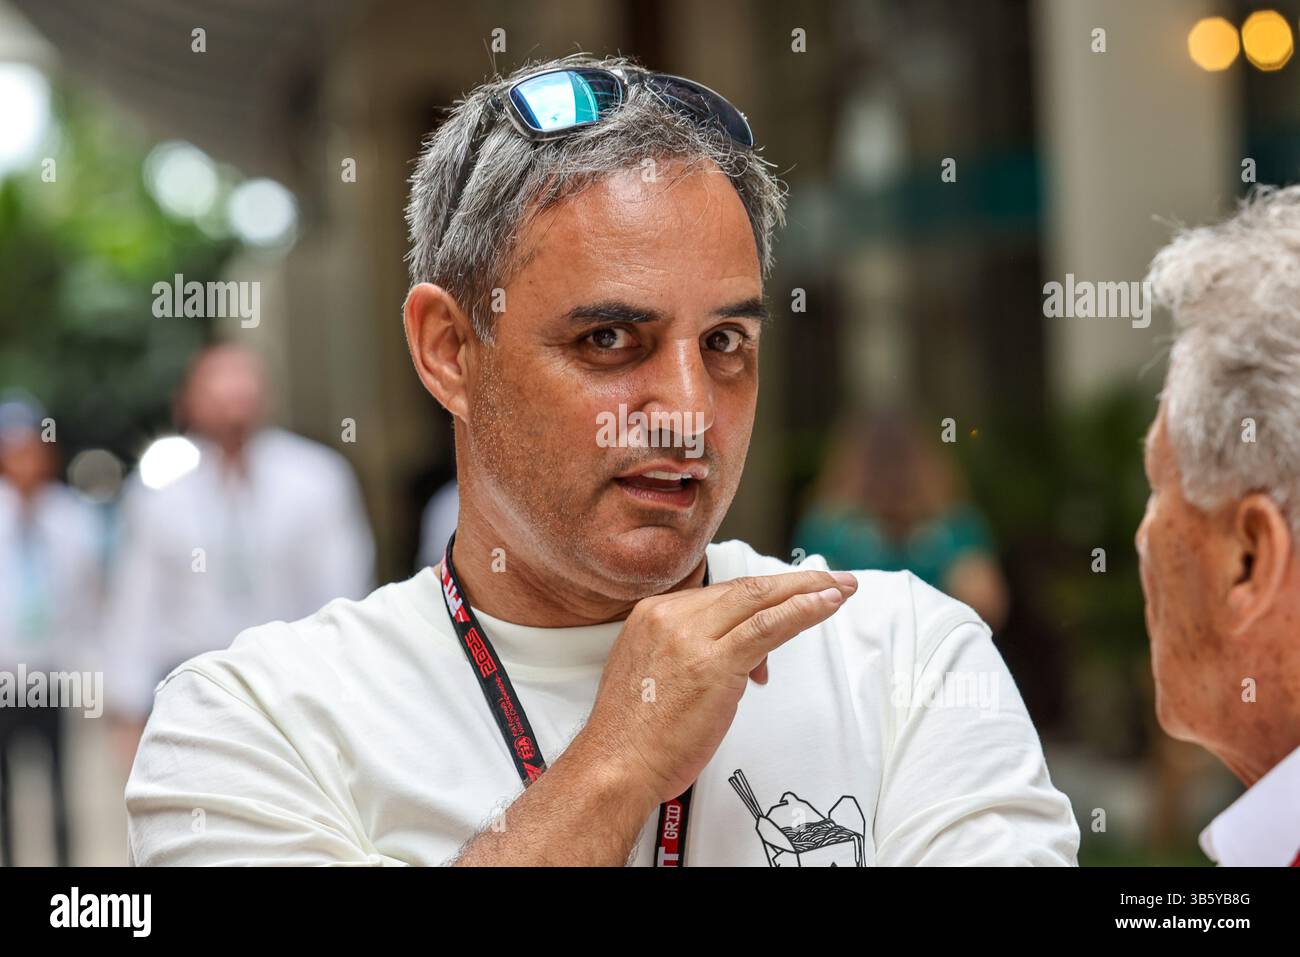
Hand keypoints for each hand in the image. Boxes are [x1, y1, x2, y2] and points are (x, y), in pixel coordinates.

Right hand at [579, 569, 857, 803]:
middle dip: (793, 582)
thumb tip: (740, 657)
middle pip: (744, 588)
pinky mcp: (714, 663)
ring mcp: (691, 637)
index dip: (762, 598)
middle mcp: (670, 616)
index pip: (721, 594)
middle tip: (830, 579)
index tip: (790, 595)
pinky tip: (826, 604)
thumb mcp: (655, 674)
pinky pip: (768, 626)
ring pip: (760, 600)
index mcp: (653, 614)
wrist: (616, 766)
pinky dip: (802, 610)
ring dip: (807, 590)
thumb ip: (690, 653)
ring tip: (839, 588)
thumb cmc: (635, 734)